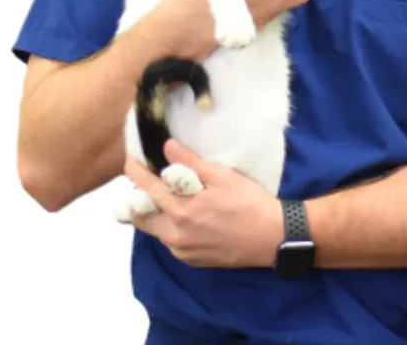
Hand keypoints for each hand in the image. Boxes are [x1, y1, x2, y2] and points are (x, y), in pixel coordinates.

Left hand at [119, 141, 282, 268]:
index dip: (134, 169)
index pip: (144, 187)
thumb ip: (190, 162)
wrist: (274, 238)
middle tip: (149, 180)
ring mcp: (182, 251)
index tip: (133, 158)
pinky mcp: (191, 260)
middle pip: (139, 215)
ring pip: (153, 230)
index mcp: (180, 211)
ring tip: (166, 197)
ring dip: (154, 212)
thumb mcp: (223, 177)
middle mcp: (175, 235)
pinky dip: (169, 227)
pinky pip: (169, 241)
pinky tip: (184, 216)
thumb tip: (167, 147)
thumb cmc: (251, 204)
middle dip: (138, 195)